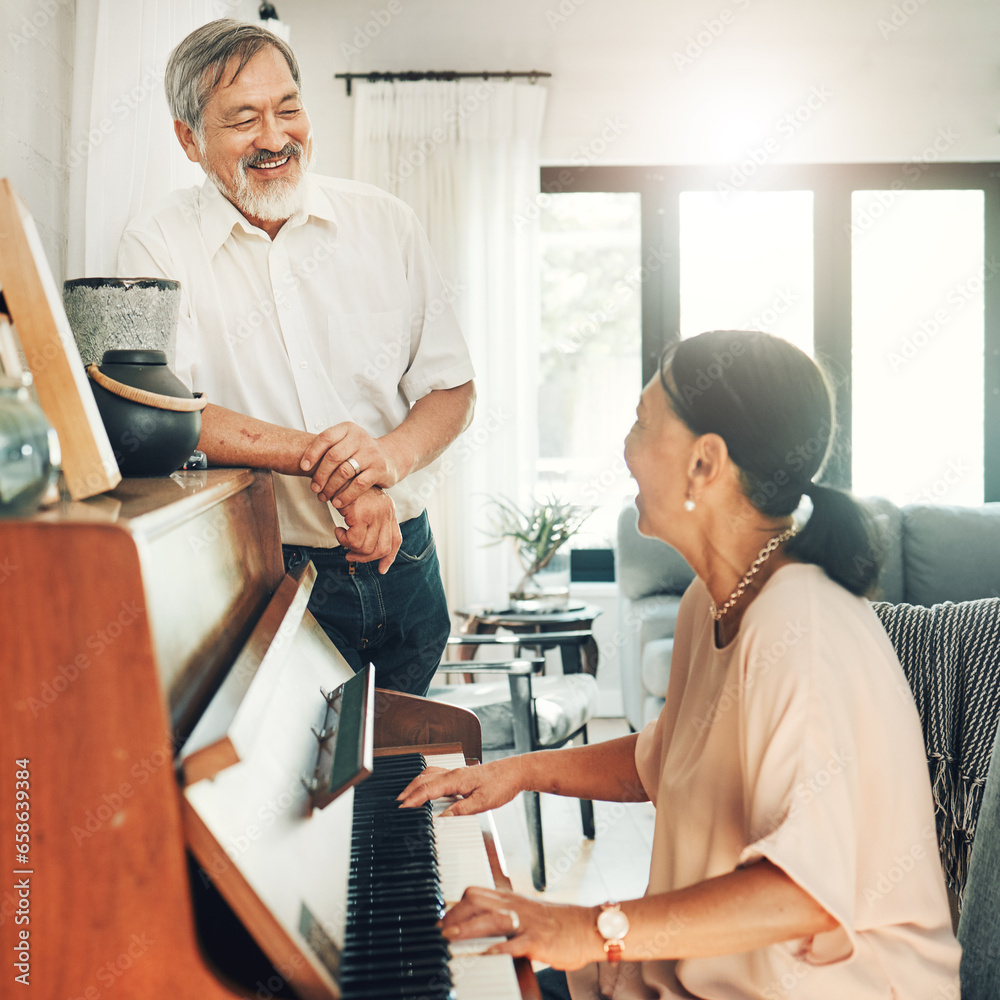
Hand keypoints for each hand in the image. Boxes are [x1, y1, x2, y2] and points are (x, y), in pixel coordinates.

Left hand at [299, 422, 403, 506]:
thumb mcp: (346, 442)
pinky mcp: (379, 469)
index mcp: (348, 429)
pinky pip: (358, 484)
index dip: (312, 453)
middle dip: (320, 475)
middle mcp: (360, 438)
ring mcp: (371, 453)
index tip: (303, 467)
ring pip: (344, 471)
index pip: (325, 438)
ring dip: (331, 487)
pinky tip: (337, 502)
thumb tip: (300, 463)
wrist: (391, 456)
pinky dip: (345, 496)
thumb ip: (328, 448)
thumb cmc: (360, 452)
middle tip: (314, 488)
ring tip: (323, 497)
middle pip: (333, 456)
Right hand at [334, 488, 400, 573]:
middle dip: (365, 558)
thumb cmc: (347, 491)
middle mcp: (386, 512)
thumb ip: (371, 524)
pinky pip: (354, 541)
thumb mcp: (364, 507)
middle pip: (382, 548)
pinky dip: (343, 540)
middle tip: (350, 556)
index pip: (396, 540)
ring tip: (342, 536)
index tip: (382, 569)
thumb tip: (367, 550)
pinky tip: (338, 529)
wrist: (336, 473)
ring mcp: (376, 514)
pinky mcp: (361, 515)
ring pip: (366, 548)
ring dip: (351, 547)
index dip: (389, 557)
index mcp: (389, 510)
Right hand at [396, 758, 525, 814]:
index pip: (427, 789)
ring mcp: (456, 772)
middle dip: (408, 791)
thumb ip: (461, 810)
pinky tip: (425, 785)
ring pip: (428, 774)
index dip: (413, 799)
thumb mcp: (482, 803)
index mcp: (455, 779)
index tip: (402, 808)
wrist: (515, 772)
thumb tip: (442, 818)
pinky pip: (436, 773)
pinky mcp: (460, 774)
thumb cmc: (501, 784)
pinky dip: (425, 779)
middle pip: (423, 779)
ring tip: (406, 795)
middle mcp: (453, 773)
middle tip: (397, 804)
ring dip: (415, 784)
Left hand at [442, 887, 600, 970]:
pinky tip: (486, 954)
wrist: (588, 927)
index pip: (476, 894)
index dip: (455, 906)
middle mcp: (516, 907)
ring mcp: (526, 922)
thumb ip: (507, 918)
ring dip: (467, 929)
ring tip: (450, 939)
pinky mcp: (538, 939)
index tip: (441, 921)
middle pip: (477, 900)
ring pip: (491, 919)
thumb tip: (483, 929)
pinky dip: (498, 948)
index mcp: (512, 900)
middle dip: (454, 914)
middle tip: (439, 931)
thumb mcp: (529, 915)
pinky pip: (515, 943)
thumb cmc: (560, 925)